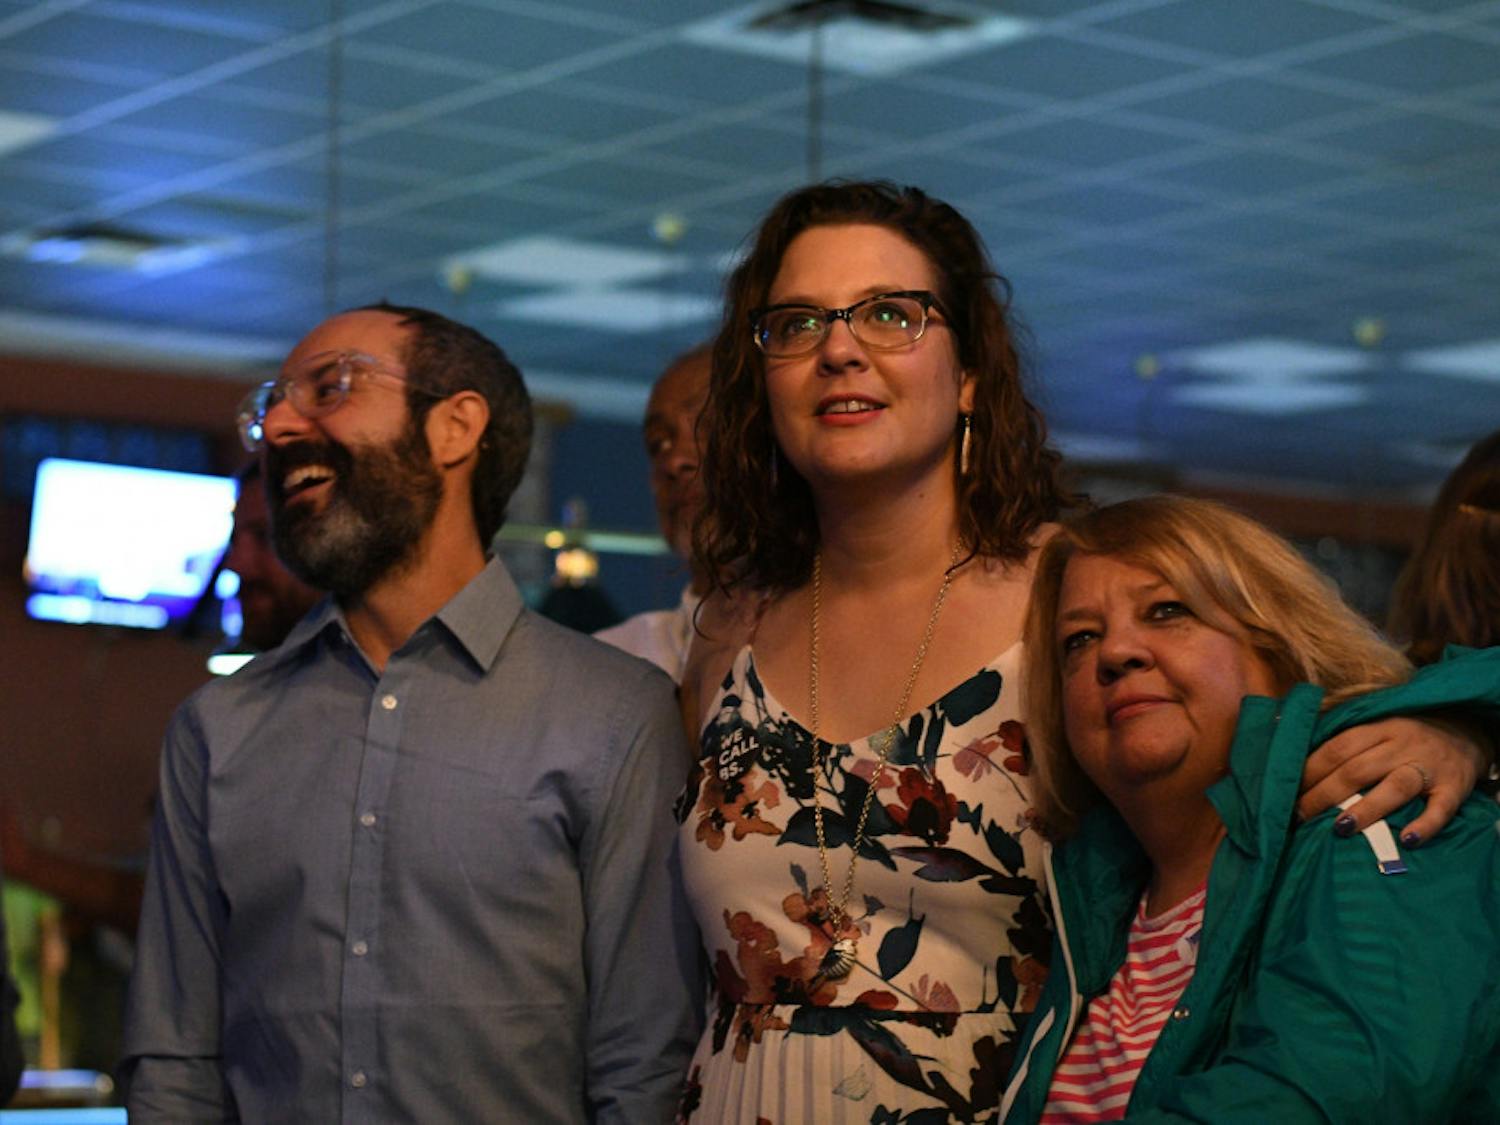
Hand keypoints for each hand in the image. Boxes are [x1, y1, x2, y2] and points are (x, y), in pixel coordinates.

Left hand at [1298, 715, 1483, 844]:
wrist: (1468, 732)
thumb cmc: (1408, 735)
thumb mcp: (1378, 725)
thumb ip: (1344, 739)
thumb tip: (1290, 744)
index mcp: (1379, 728)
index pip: (1337, 747)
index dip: (1309, 769)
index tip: (1286, 790)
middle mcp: (1402, 745)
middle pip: (1357, 769)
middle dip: (1324, 794)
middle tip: (1300, 816)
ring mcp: (1428, 767)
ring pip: (1395, 787)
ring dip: (1367, 808)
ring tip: (1341, 828)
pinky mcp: (1454, 788)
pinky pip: (1440, 808)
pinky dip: (1425, 824)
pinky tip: (1408, 839)